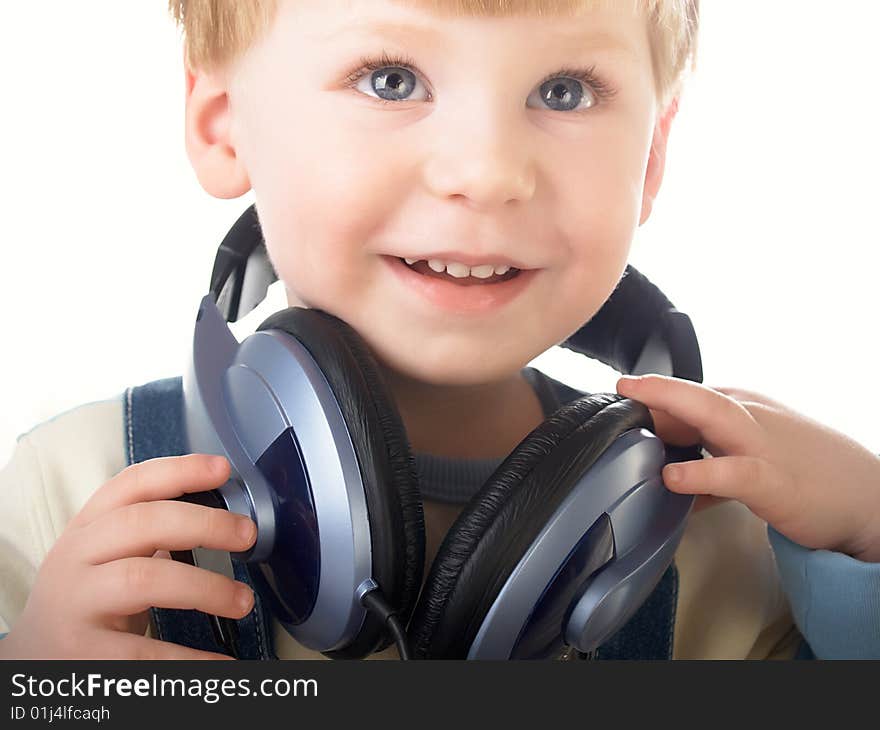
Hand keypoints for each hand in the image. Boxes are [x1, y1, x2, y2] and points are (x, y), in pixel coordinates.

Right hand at [0, 454, 255, 658]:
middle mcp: (76, 557)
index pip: (131, 485)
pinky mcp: (80, 653)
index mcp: (89, 527)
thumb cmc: (89, 598)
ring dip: (204, 587)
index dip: (178, 470)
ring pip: (143, 579)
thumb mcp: (107, 555)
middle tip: (248, 534)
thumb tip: (227, 518)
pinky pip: (142, 653)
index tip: (222, 469)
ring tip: (244, 601)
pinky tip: (222, 664)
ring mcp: (75, 604)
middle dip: (203, 524)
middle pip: (141, 524)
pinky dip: (188, 659)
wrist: (33, 659)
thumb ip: (152, 531)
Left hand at [616, 374, 879, 562]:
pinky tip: (672, 476)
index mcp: (742, 409)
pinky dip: (701, 472)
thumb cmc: (806, 473)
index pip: (690, 397)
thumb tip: (667, 476)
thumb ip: (707, 462)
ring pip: (713, 415)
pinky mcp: (772, 481)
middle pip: (697, 395)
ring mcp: (761, 446)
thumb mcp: (750, 457)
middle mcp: (749, 418)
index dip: (651, 400)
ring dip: (672, 405)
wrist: (867, 498)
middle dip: (656, 387)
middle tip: (620, 385)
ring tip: (634, 403)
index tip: (616, 404)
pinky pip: (733, 473)